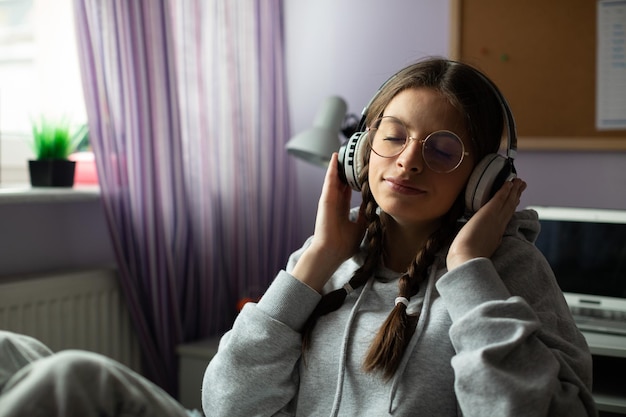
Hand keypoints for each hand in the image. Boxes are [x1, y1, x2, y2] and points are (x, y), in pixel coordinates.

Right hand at [291, 153, 366, 290]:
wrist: (332, 252)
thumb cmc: (344, 244)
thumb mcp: (361, 225)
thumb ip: (366, 213)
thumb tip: (374, 202)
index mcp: (341, 208)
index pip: (348, 189)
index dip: (354, 178)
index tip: (360, 168)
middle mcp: (334, 202)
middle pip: (341, 180)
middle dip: (347, 168)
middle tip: (354, 153)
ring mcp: (329, 200)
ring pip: (335, 177)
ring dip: (339, 164)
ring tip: (345, 150)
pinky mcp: (325, 199)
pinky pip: (329, 181)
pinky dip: (332, 169)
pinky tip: (336, 157)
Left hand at [446, 178, 526, 270]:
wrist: (467, 258)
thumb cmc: (467, 258)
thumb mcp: (477, 252)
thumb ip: (481, 247)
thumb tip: (478, 248)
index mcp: (496, 236)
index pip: (505, 218)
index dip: (511, 208)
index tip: (516, 201)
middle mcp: (499, 226)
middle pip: (510, 208)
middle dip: (516, 196)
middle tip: (522, 186)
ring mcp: (495, 219)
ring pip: (508, 202)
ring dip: (513, 190)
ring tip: (519, 181)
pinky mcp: (489, 213)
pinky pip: (499, 198)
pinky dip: (505, 190)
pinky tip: (509, 183)